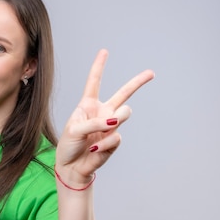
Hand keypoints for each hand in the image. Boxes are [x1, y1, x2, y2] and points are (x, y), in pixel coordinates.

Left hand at [56, 49, 154, 185]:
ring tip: (104, 129)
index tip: (104, 51)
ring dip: (114, 121)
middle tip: (151, 73)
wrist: (72, 167)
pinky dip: (103, 143)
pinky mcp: (114, 140)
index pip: (94, 82)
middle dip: (138, 82)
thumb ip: (94, 122)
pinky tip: (94, 148)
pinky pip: (115, 136)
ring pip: (124, 114)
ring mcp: (110, 126)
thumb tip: (115, 122)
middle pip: (123, 93)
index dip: (99, 66)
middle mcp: (102, 112)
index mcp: (88, 105)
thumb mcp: (74, 129)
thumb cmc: (68, 146)